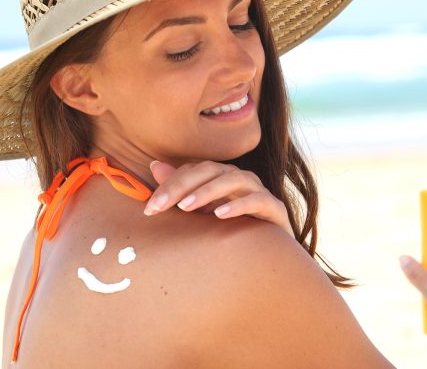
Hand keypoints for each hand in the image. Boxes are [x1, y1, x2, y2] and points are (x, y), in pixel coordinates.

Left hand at [143, 160, 294, 237]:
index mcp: (222, 178)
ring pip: (234, 179)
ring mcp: (260, 192)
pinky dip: (239, 205)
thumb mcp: (201, 215)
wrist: (270, 260)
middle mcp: (241, 180)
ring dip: (208, 191)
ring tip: (186, 207)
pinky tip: (220, 215)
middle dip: (183, 186)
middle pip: (211, 170)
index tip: (150, 207)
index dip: (170, 184)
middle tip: (160, 206)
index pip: (193, 171)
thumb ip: (180, 192)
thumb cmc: (232, 235)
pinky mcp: (276, 210)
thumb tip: (154, 166)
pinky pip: (258, 200)